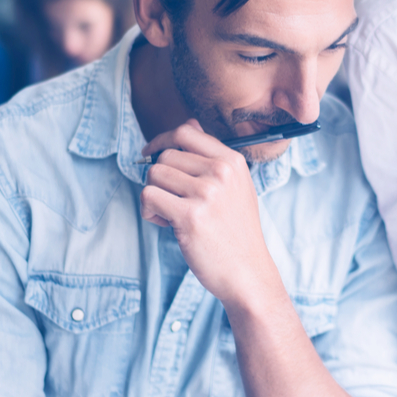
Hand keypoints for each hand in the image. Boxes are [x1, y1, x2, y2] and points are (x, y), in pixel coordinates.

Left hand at [139, 120, 279, 307]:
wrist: (247, 272)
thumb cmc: (236, 232)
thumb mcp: (236, 187)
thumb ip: (213, 158)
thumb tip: (188, 124)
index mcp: (232, 161)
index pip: (186, 132)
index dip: (162, 140)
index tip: (151, 154)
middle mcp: (221, 172)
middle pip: (165, 156)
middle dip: (159, 178)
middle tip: (171, 201)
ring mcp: (206, 193)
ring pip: (154, 175)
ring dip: (153, 195)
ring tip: (169, 215)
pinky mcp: (190, 216)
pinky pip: (149, 196)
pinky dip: (148, 211)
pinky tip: (163, 223)